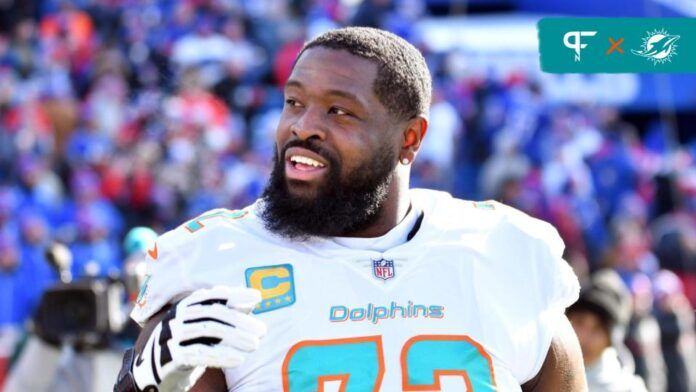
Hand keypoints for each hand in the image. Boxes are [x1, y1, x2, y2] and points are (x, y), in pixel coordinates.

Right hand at [132, 286, 265, 390]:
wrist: (153, 372)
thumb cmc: (189, 344)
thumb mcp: (207, 327)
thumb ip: (228, 312)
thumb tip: (254, 298)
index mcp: (187, 305)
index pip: (214, 295)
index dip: (236, 294)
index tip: (258, 297)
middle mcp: (178, 316)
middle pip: (213, 313)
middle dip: (240, 320)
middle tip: (262, 331)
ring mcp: (171, 335)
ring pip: (207, 330)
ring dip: (235, 337)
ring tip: (255, 345)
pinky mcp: (169, 356)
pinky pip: (198, 353)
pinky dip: (221, 355)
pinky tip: (239, 359)